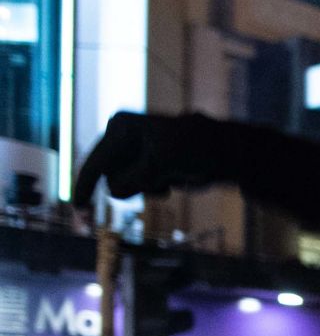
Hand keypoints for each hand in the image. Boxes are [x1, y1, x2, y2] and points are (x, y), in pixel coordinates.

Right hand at [73, 111, 222, 207]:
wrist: (222, 151)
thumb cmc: (193, 149)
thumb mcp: (160, 163)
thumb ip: (134, 178)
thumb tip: (114, 191)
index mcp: (121, 128)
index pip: (97, 162)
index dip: (86, 186)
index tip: (79, 208)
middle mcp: (123, 139)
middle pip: (111, 177)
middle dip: (133, 184)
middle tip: (159, 177)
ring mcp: (133, 154)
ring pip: (125, 186)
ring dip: (147, 188)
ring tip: (168, 177)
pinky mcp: (146, 167)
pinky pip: (139, 188)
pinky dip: (154, 189)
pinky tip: (171, 180)